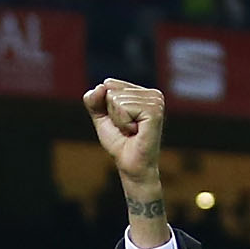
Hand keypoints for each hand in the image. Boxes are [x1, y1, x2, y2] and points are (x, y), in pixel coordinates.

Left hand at [84, 78, 166, 202]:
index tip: (121, 121)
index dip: (107, 107)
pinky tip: (136, 131)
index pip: (109, 84)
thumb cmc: (119, 143)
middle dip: (112, 114)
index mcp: (143, 91)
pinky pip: (123, 108)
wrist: (130, 165)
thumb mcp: (102, 118)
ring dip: (119, 121)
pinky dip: (123, 123)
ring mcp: (156, 101)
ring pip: (116, 100)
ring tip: (132, 131)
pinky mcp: (154, 111)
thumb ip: (94, 100)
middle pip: (111, 91)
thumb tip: (101, 86)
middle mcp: (152, 93)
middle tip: (127, 128)